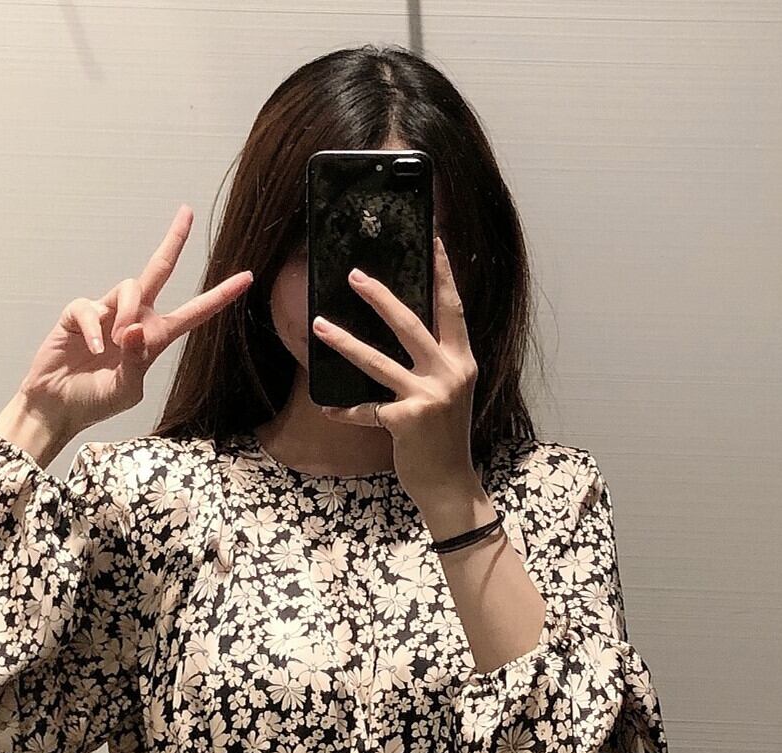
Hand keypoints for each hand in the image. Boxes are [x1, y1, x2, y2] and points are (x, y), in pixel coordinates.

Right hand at [18, 204, 253, 438]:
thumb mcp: (126, 389)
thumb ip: (135, 361)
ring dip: (128, 311)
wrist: (57, 407)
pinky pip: (91, 307)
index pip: (193, 313)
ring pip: (129, 287)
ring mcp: (107, 313)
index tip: (246, 277)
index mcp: (155, 338)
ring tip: (116, 340)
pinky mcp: (79, 313)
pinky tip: (93, 348)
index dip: (219, 296)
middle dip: (174, 242)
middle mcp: (134, 319)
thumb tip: (134, 327)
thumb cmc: (95, 401)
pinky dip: (94, 327)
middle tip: (188, 213)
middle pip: (158, 271)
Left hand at [311, 232, 479, 498]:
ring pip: (379, 361)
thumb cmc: (444, 437)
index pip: (452, 307)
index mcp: (462, 361)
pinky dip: (346, 410)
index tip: (434, 238)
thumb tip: (408, 328)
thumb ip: (436, 362)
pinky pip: (367, 410)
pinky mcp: (407, 421)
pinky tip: (327, 408)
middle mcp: (450, 374)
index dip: (444, 272)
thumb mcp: (449, 392)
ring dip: (345, 342)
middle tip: (354, 275)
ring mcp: (428, 397)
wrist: (450, 484)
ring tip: (319, 325)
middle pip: (410, 324)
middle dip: (379, 297)